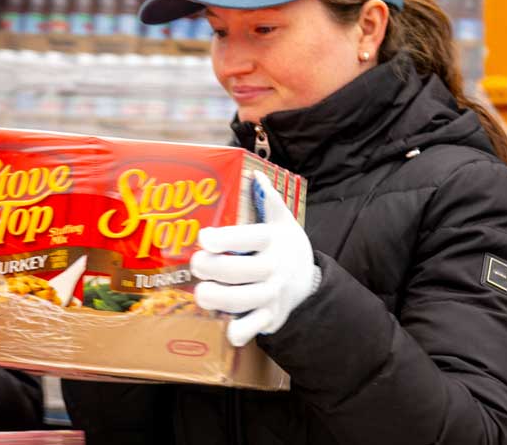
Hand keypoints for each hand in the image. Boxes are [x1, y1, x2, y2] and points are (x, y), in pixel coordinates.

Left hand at [192, 171, 319, 346]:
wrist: (310, 282)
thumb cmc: (287, 246)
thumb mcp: (284, 221)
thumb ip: (269, 200)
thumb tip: (255, 175)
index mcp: (274, 240)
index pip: (248, 238)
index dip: (224, 239)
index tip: (204, 237)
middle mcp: (274, 268)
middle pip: (239, 271)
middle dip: (212, 269)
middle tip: (196, 265)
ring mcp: (273, 294)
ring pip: (242, 300)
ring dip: (217, 298)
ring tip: (201, 293)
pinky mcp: (271, 316)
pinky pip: (254, 327)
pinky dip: (240, 331)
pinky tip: (227, 328)